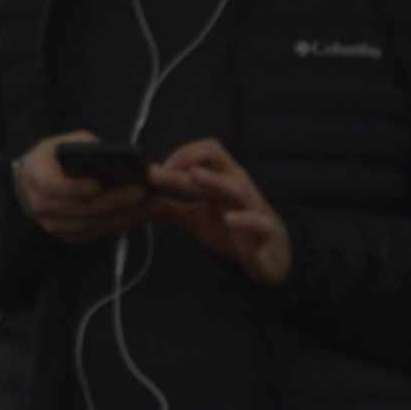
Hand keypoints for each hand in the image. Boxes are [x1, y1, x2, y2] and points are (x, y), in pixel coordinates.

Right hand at [14, 131, 154, 243]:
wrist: (38, 180)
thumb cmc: (57, 156)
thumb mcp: (67, 143)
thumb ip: (87, 147)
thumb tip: (117, 157)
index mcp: (35, 174)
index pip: (52, 186)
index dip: (75, 188)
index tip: (99, 185)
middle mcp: (40, 204)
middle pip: (81, 209)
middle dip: (114, 201)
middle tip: (143, 192)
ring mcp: (53, 223)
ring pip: (92, 225)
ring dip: (123, 216)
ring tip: (151, 205)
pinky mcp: (68, 235)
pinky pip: (96, 234)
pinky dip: (120, 224)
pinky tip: (141, 214)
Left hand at [149, 138, 291, 285]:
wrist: (271, 258)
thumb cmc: (233, 229)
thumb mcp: (196, 218)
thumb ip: (170, 207)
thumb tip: (139, 200)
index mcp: (221, 179)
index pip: (203, 152)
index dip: (179, 154)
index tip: (153, 169)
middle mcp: (236, 186)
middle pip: (218, 158)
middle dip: (189, 159)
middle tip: (164, 170)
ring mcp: (252, 207)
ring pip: (237, 187)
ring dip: (214, 181)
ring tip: (194, 177)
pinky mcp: (264, 232)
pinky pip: (259, 222)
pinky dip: (245, 220)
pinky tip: (229, 220)